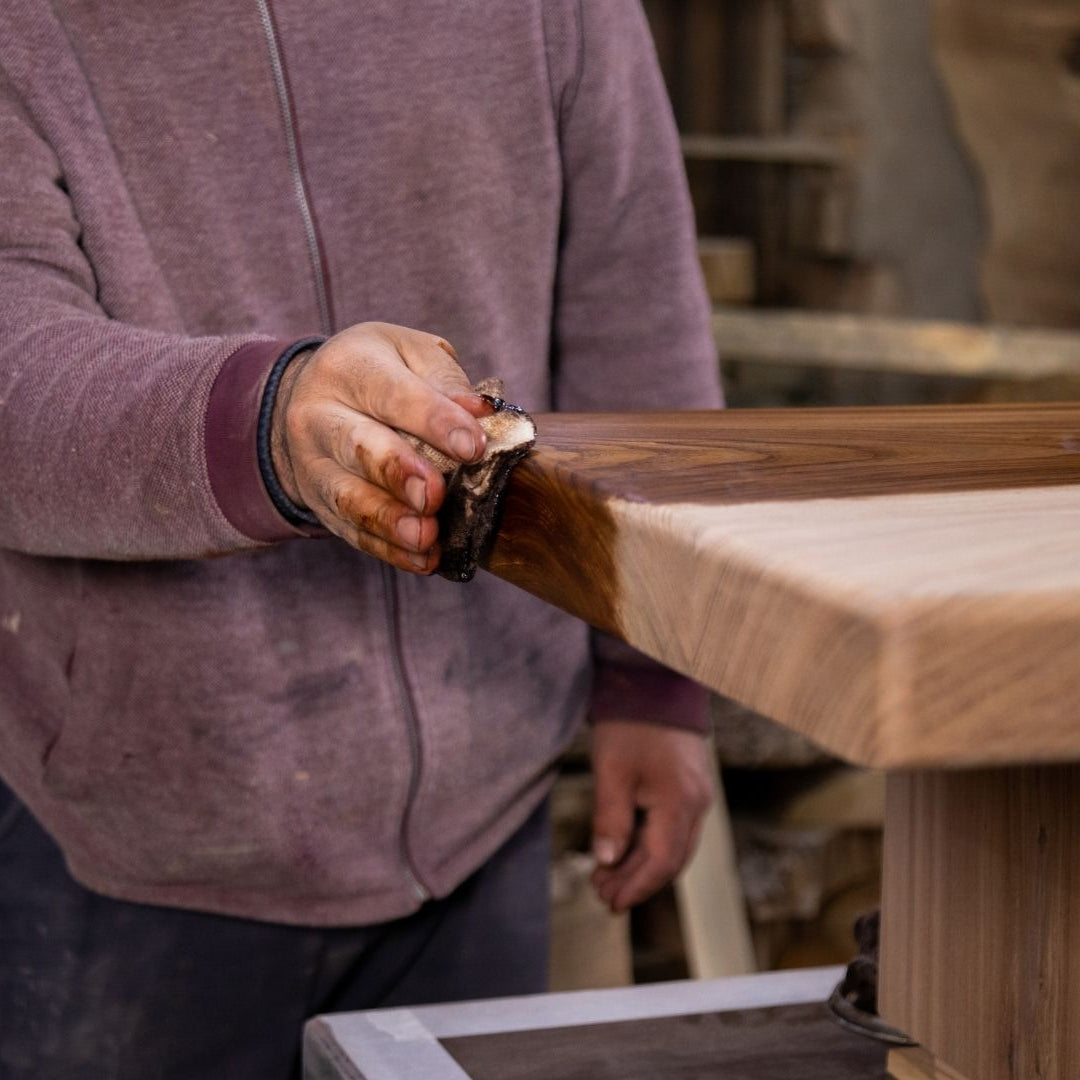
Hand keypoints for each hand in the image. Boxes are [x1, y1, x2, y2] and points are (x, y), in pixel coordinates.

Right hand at [271, 322, 488, 572]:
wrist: (315, 396)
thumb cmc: (379, 372)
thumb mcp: (410, 355)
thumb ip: (445, 382)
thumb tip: (480, 414)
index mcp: (348, 368)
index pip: (393, 394)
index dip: (435, 421)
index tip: (473, 447)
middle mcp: (318, 415)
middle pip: (356, 446)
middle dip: (398, 473)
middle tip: (435, 495)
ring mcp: (312, 464)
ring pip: (347, 497)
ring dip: (390, 522)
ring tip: (427, 537)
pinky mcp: (318, 503)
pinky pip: (351, 532)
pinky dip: (388, 550)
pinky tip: (422, 559)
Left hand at [590, 721, 713, 912]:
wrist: (655, 681)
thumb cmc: (631, 725)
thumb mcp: (612, 772)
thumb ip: (611, 820)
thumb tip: (608, 861)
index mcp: (681, 804)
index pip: (662, 863)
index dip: (636, 887)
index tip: (611, 903)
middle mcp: (697, 804)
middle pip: (671, 859)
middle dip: (637, 881)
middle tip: (602, 893)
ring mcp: (697, 794)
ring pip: (673, 844)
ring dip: (642, 863)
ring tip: (607, 875)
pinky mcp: (690, 785)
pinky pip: (673, 826)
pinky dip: (649, 842)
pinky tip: (625, 847)